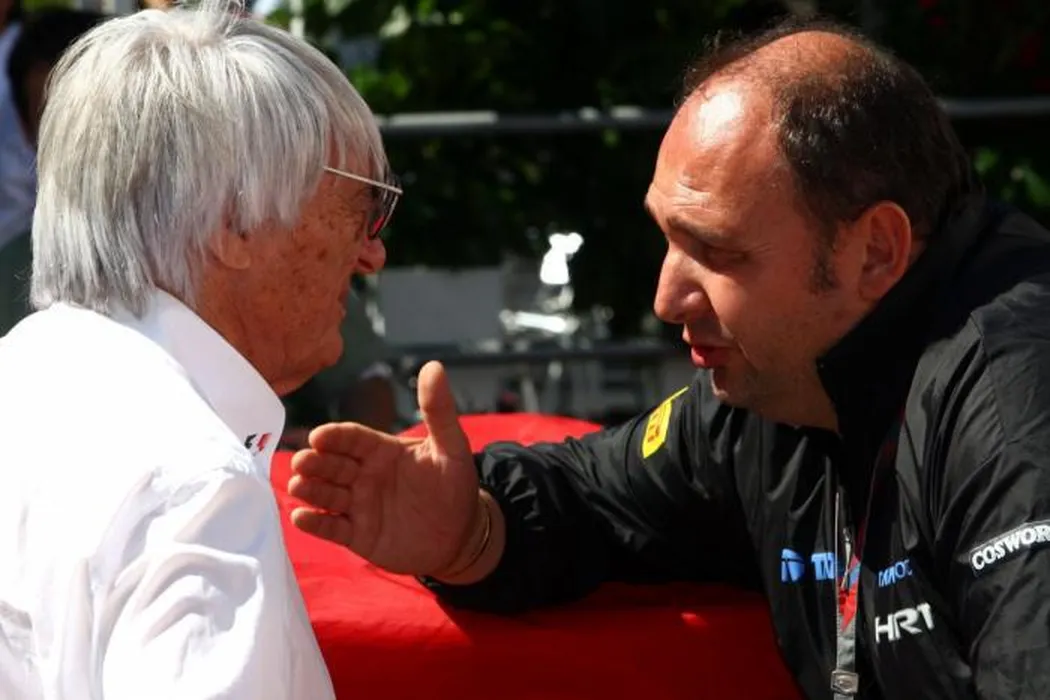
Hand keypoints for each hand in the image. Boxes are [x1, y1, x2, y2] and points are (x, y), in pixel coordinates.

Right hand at [288, 361, 484, 577]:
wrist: (461, 535)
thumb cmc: (454, 486)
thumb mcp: (451, 447)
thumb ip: (439, 410)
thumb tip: (434, 366)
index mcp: (381, 450)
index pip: (352, 438)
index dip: (335, 437)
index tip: (319, 436)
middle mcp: (364, 474)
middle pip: (332, 465)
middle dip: (315, 462)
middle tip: (302, 462)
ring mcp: (358, 505)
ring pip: (327, 494)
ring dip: (310, 489)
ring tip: (298, 485)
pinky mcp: (357, 535)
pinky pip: (332, 528)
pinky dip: (315, 523)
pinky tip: (300, 517)